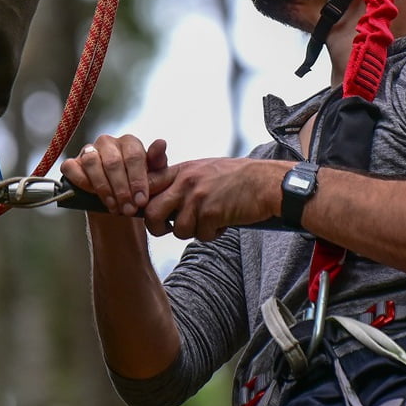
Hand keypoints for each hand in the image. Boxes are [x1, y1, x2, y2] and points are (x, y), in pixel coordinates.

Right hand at [61, 134, 169, 215]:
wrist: (119, 202)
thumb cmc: (137, 185)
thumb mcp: (154, 176)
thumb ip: (158, 161)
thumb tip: (161, 143)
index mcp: (129, 142)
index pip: (134, 156)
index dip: (138, 180)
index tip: (141, 200)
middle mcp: (108, 142)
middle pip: (113, 162)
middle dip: (122, 190)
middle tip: (128, 209)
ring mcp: (89, 150)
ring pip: (92, 163)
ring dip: (104, 188)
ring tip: (114, 207)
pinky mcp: (73, 162)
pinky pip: (72, 167)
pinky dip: (82, 181)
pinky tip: (92, 195)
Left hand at [144, 156, 286, 240]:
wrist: (264, 181)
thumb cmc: (234, 178)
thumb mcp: (202, 170)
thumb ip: (180, 181)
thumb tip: (158, 199)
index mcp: (181, 170)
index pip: (147, 185)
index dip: (142, 203)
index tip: (146, 213)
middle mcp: (185, 182)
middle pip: (151, 212)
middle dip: (158, 227)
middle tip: (172, 227)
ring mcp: (197, 197)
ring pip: (178, 230)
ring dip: (193, 232)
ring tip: (209, 221)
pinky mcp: (211, 212)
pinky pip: (201, 235)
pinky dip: (212, 234)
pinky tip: (223, 222)